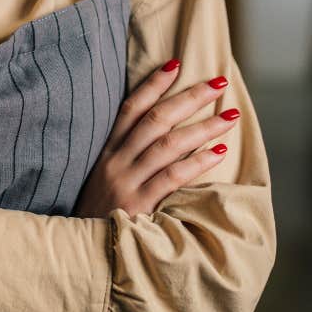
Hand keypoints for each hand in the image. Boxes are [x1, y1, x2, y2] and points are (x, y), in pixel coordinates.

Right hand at [72, 62, 238, 218]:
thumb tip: (161, 129)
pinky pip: (171, 177)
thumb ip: (126, 153)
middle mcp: (116, 160)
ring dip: (202, 127)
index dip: (153, 84)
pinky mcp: (138, 204)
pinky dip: (196, 163)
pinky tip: (217, 153)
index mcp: (107, 149)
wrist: (82, 248)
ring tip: (229, 116)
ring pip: (168, 145)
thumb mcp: (104, 176)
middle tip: (218, 82)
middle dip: (189, 97)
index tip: (176, 64)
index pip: (131, 107)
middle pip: (156, 119)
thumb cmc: (99, 211)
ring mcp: (127, 181)